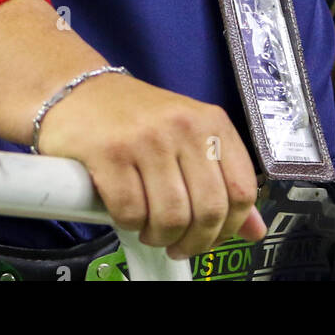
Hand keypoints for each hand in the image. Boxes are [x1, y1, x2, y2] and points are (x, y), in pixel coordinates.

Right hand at [35, 72, 267, 259]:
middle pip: (208, 209)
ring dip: (159, 236)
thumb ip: (224, 181)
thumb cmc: (137, 119)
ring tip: (149, 229)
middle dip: (193, 241)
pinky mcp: (109, 153)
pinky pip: (130, 212)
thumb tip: (255, 230)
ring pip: (171, 216)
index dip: (228, 227)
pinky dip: (129, 224)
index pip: (241, 190)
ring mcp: (146, 138)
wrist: (79, 90)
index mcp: (211, 121)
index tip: (209, 237)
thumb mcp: (189, 137)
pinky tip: (126, 213)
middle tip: (176, 244)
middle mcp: (183, 125)